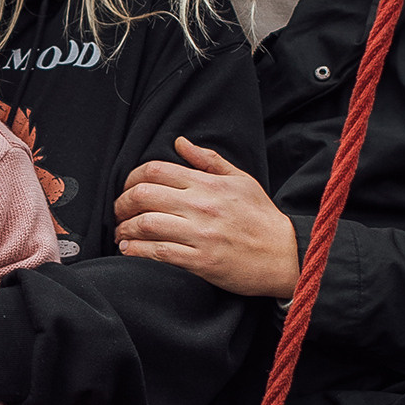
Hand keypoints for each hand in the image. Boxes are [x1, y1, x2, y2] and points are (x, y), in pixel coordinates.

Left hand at [113, 137, 301, 296]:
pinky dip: (136, 251)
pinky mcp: (201, 262)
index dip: (132, 177)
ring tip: (121, 233)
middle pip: (144, 195)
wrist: (286, 255)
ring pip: (146, 224)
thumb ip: (208, 160)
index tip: (127, 188)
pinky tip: (129, 250)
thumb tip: (179, 143)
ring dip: (125, 229)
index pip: (156, 170)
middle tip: (118, 212)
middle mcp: (202, 205)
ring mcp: (201, 234)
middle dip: (122, 203)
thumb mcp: (241, 180)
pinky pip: (158, 253)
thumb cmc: (262, 218)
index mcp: (209, 184)